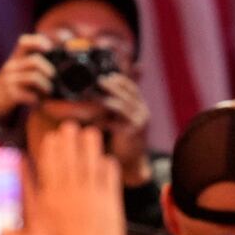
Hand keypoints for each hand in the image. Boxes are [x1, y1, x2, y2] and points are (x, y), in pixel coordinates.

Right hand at [0, 34, 55, 136]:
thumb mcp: (15, 71)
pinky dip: (36, 100)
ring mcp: (9, 81)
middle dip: (48, 69)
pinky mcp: (9, 94)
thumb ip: (30, 66)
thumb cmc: (8, 87)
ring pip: (34, 77)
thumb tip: (59, 66)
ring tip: (47, 92)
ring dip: (46, 86)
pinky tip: (36, 103)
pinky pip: (29, 95)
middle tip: (52, 77)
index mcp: (14, 59)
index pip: (24, 42)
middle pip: (35, 60)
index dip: (38, 41)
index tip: (49, 48)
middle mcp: (11, 67)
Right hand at [35, 122, 126, 234]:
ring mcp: (92, 199)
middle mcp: (68, 197)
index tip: (47, 137)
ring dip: (89, 147)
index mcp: (47, 203)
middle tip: (68, 124)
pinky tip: (108, 159)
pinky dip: (109, 168)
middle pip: (68, 161)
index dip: (46, 152)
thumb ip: (11, 232)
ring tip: (90, 131)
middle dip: (67, 141)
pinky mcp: (111, 206)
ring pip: (90, 164)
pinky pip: (111, 180)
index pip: (44, 170)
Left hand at [98, 72, 151, 186]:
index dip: (121, 78)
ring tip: (92, 94)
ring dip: (106, 99)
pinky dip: (104, 119)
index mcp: (139, 105)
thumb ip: (114, 103)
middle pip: (128, 92)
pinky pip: (116, 123)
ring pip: (122, 105)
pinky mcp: (133, 133)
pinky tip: (93, 118)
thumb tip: (102, 88)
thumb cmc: (120, 138)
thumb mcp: (119, 118)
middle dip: (113, 85)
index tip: (107, 73)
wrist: (131, 162)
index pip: (132, 86)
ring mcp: (139, 122)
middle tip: (99, 79)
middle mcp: (142, 111)